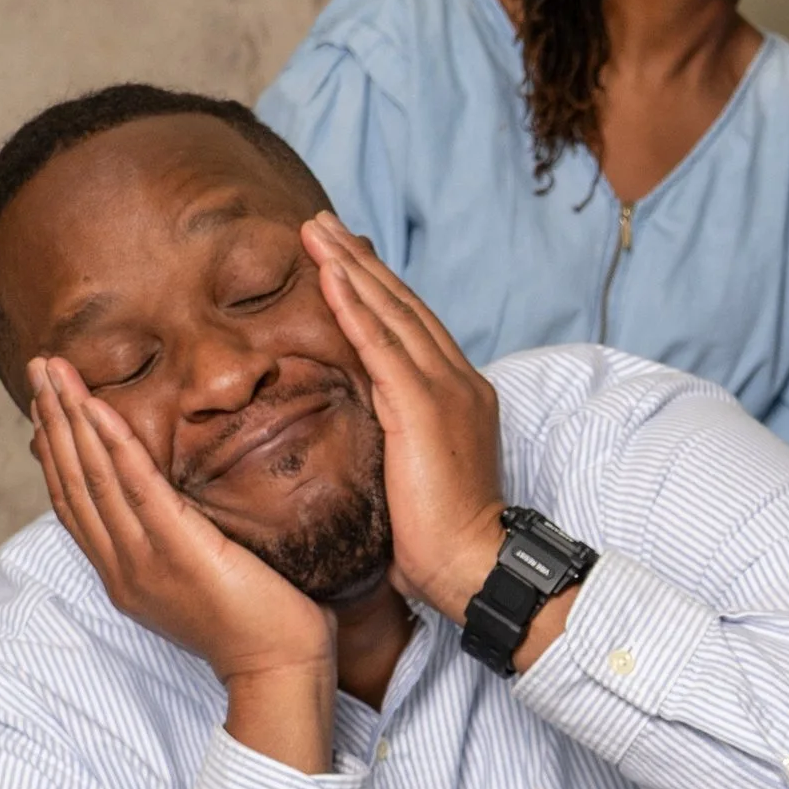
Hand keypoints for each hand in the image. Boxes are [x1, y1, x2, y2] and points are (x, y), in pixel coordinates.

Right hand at [28, 356, 333, 768]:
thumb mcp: (202, 578)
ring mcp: (145, 560)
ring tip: (52, 371)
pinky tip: (96, 407)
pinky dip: (112, 442)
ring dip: (70, 417)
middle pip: (72, 482)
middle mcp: (122, 567)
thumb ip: (179, 542)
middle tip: (37, 368)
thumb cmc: (259, 626)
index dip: (56, 451)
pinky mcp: (179, 550)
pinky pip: (136, 486)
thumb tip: (180, 506)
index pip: (75, 503)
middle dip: (52, 420)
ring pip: (92, 477)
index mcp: (124, 574)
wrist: (281, 670)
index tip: (45, 405)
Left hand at [304, 215, 509, 622]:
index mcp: (460, 396)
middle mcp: (458, 382)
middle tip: (324, 224)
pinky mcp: (423, 407)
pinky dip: (354, 306)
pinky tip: (330, 275)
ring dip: (351, 268)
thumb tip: (368, 434)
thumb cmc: (443, 538)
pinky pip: (381, 345)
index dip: (380, 290)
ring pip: (392, 314)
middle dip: (362, 262)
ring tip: (316, 231)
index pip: (415, 329)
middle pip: (404, 307)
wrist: (472, 563)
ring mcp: (445, 391)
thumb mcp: (416, 474)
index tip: (347, 259)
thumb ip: (397, 438)